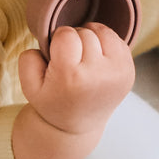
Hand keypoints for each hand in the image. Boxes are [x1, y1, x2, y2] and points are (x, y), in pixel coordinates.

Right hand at [17, 23, 134, 136]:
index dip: (58, 40)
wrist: (77, 126)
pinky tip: (97, 59)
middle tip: (70, 60)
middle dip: (75, 40)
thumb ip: (28, 58)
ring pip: (103, 32)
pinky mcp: (129, 71)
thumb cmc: (51, 101)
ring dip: (92, 38)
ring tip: (84, 57)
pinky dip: (106, 44)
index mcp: (71, 77)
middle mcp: (99, 74)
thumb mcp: (28, 86)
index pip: (66, 34)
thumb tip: (49, 38)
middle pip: (85, 32)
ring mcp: (118, 73)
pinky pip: (117, 40)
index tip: (57, 56)